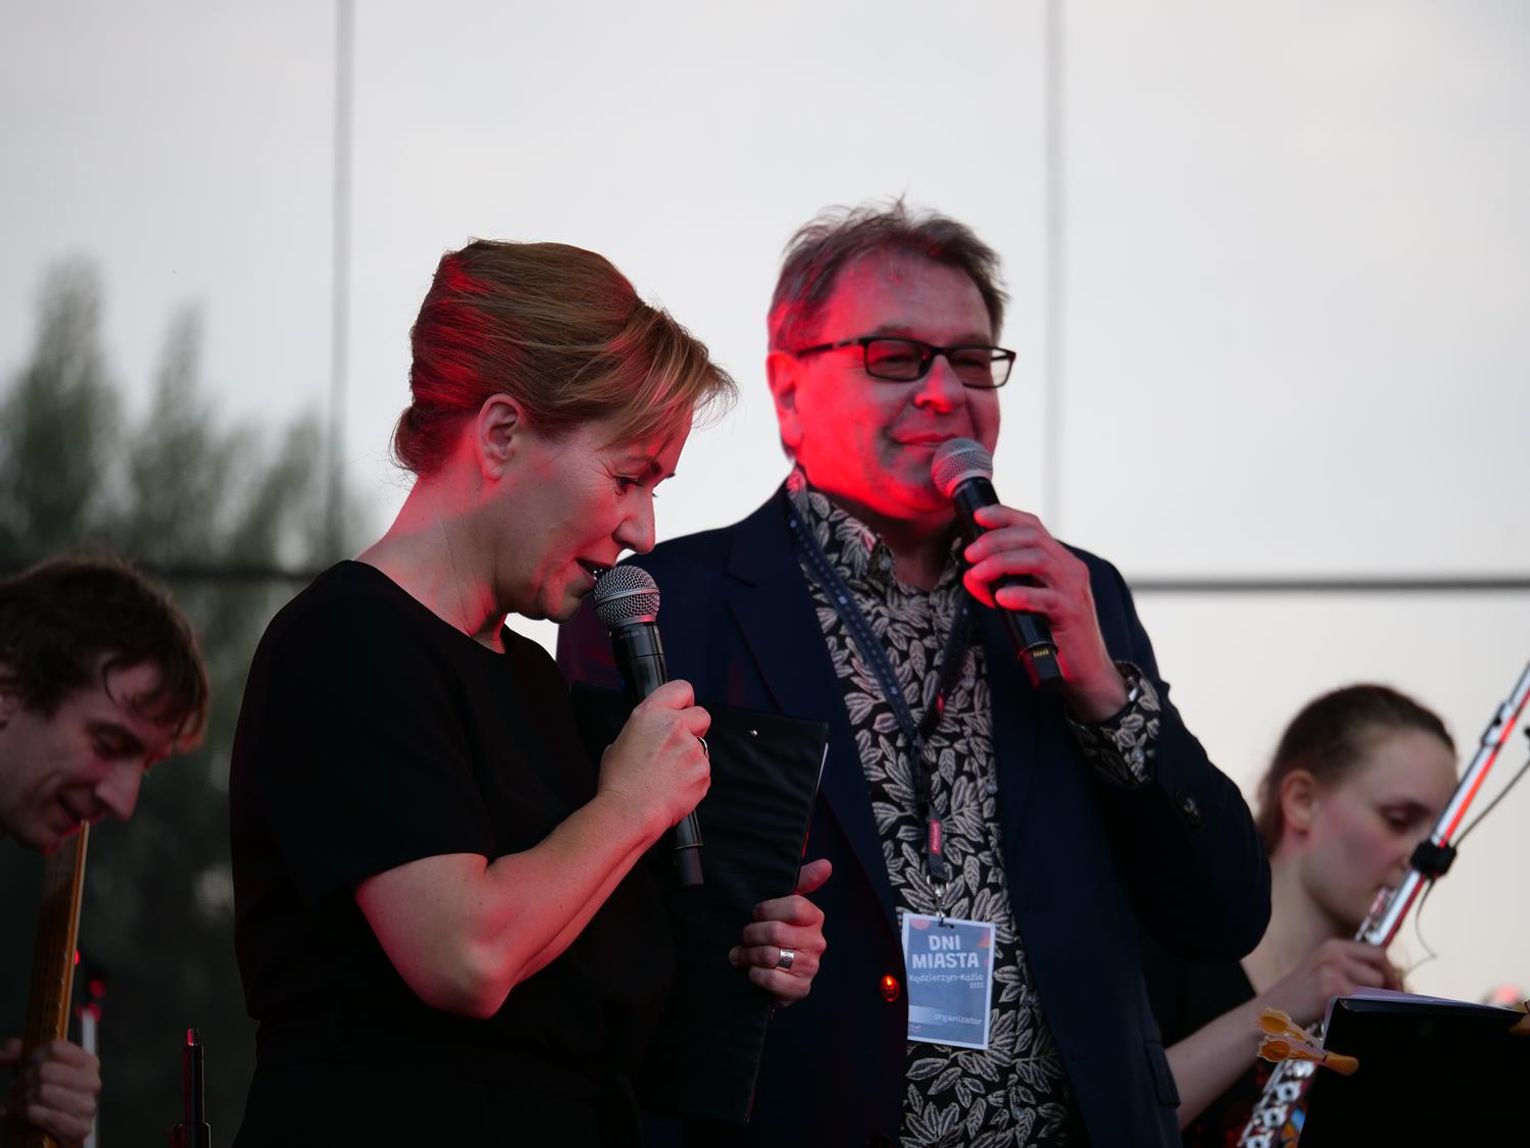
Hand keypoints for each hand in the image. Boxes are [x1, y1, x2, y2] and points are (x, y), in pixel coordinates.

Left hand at [0, 1037, 99, 1146]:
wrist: (45, 1133)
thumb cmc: (40, 1098)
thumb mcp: (30, 1070)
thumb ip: (18, 1052)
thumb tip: (12, 1050)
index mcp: (87, 1062)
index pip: (55, 1048)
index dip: (32, 1057)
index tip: (25, 1066)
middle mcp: (92, 1082)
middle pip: (46, 1070)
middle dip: (23, 1082)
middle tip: (17, 1089)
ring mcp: (88, 1106)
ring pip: (43, 1092)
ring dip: (22, 1100)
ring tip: (18, 1103)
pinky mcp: (81, 1129)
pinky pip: (48, 1116)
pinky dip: (31, 1115)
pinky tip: (26, 1115)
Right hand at [597, 679, 710, 837]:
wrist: (629, 810)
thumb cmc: (620, 782)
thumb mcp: (619, 743)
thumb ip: (642, 731)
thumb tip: (650, 735)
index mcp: (651, 714)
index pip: (682, 688)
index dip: (685, 700)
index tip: (684, 709)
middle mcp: (675, 726)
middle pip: (702, 715)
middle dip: (695, 728)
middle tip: (679, 746)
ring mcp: (692, 748)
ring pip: (702, 747)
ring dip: (691, 757)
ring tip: (669, 774)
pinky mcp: (703, 771)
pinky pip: (703, 770)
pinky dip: (693, 778)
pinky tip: (674, 786)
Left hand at [729, 858, 831, 1005]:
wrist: (774, 971)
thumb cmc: (777, 929)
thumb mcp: (785, 901)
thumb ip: (803, 880)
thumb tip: (827, 864)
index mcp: (815, 917)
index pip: (794, 906)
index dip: (767, 909)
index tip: (755, 913)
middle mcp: (817, 942)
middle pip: (776, 932)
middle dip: (751, 934)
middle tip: (744, 937)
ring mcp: (810, 967)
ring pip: (770, 955)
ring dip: (748, 955)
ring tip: (741, 954)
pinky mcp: (801, 989)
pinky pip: (771, 979)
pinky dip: (755, 975)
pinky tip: (752, 971)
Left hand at [960, 504, 1124, 718]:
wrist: (1086, 670)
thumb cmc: (1052, 634)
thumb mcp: (1029, 601)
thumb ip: (1007, 583)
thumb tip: (972, 573)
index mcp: (1059, 560)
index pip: (1033, 525)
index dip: (1005, 516)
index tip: (978, 516)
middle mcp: (1070, 568)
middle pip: (1032, 537)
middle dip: (996, 540)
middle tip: (969, 553)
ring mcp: (1073, 589)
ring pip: (1038, 560)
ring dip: (1001, 562)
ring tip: (977, 573)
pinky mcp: (1072, 614)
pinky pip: (1046, 598)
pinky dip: (1020, 594)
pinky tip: (1000, 598)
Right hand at [1260, 938, 1402, 1027]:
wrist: (1272, 1011)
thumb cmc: (1299, 996)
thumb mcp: (1323, 971)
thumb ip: (1351, 968)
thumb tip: (1387, 979)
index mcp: (1332, 945)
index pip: (1377, 951)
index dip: (1391, 970)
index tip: (1397, 986)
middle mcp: (1333, 953)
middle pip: (1381, 964)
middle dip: (1392, 983)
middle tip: (1393, 999)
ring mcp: (1332, 969)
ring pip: (1375, 984)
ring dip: (1376, 998)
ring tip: (1363, 1008)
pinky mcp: (1331, 989)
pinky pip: (1364, 999)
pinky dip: (1365, 1009)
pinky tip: (1352, 1014)